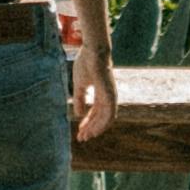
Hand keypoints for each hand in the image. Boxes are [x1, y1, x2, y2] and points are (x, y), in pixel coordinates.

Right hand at [67, 31, 116, 145]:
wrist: (92, 51)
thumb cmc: (86, 63)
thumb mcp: (79, 85)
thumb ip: (79, 100)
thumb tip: (78, 115)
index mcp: (100, 94)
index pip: (95, 113)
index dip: (87, 123)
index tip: (79, 132)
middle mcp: (107, 97)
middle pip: (100, 118)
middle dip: (90, 128)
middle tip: (81, 138)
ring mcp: (110, 96)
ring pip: (105, 119)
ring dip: (96, 129)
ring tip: (86, 136)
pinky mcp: (110, 94)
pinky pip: (109, 113)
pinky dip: (102, 123)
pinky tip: (94, 130)